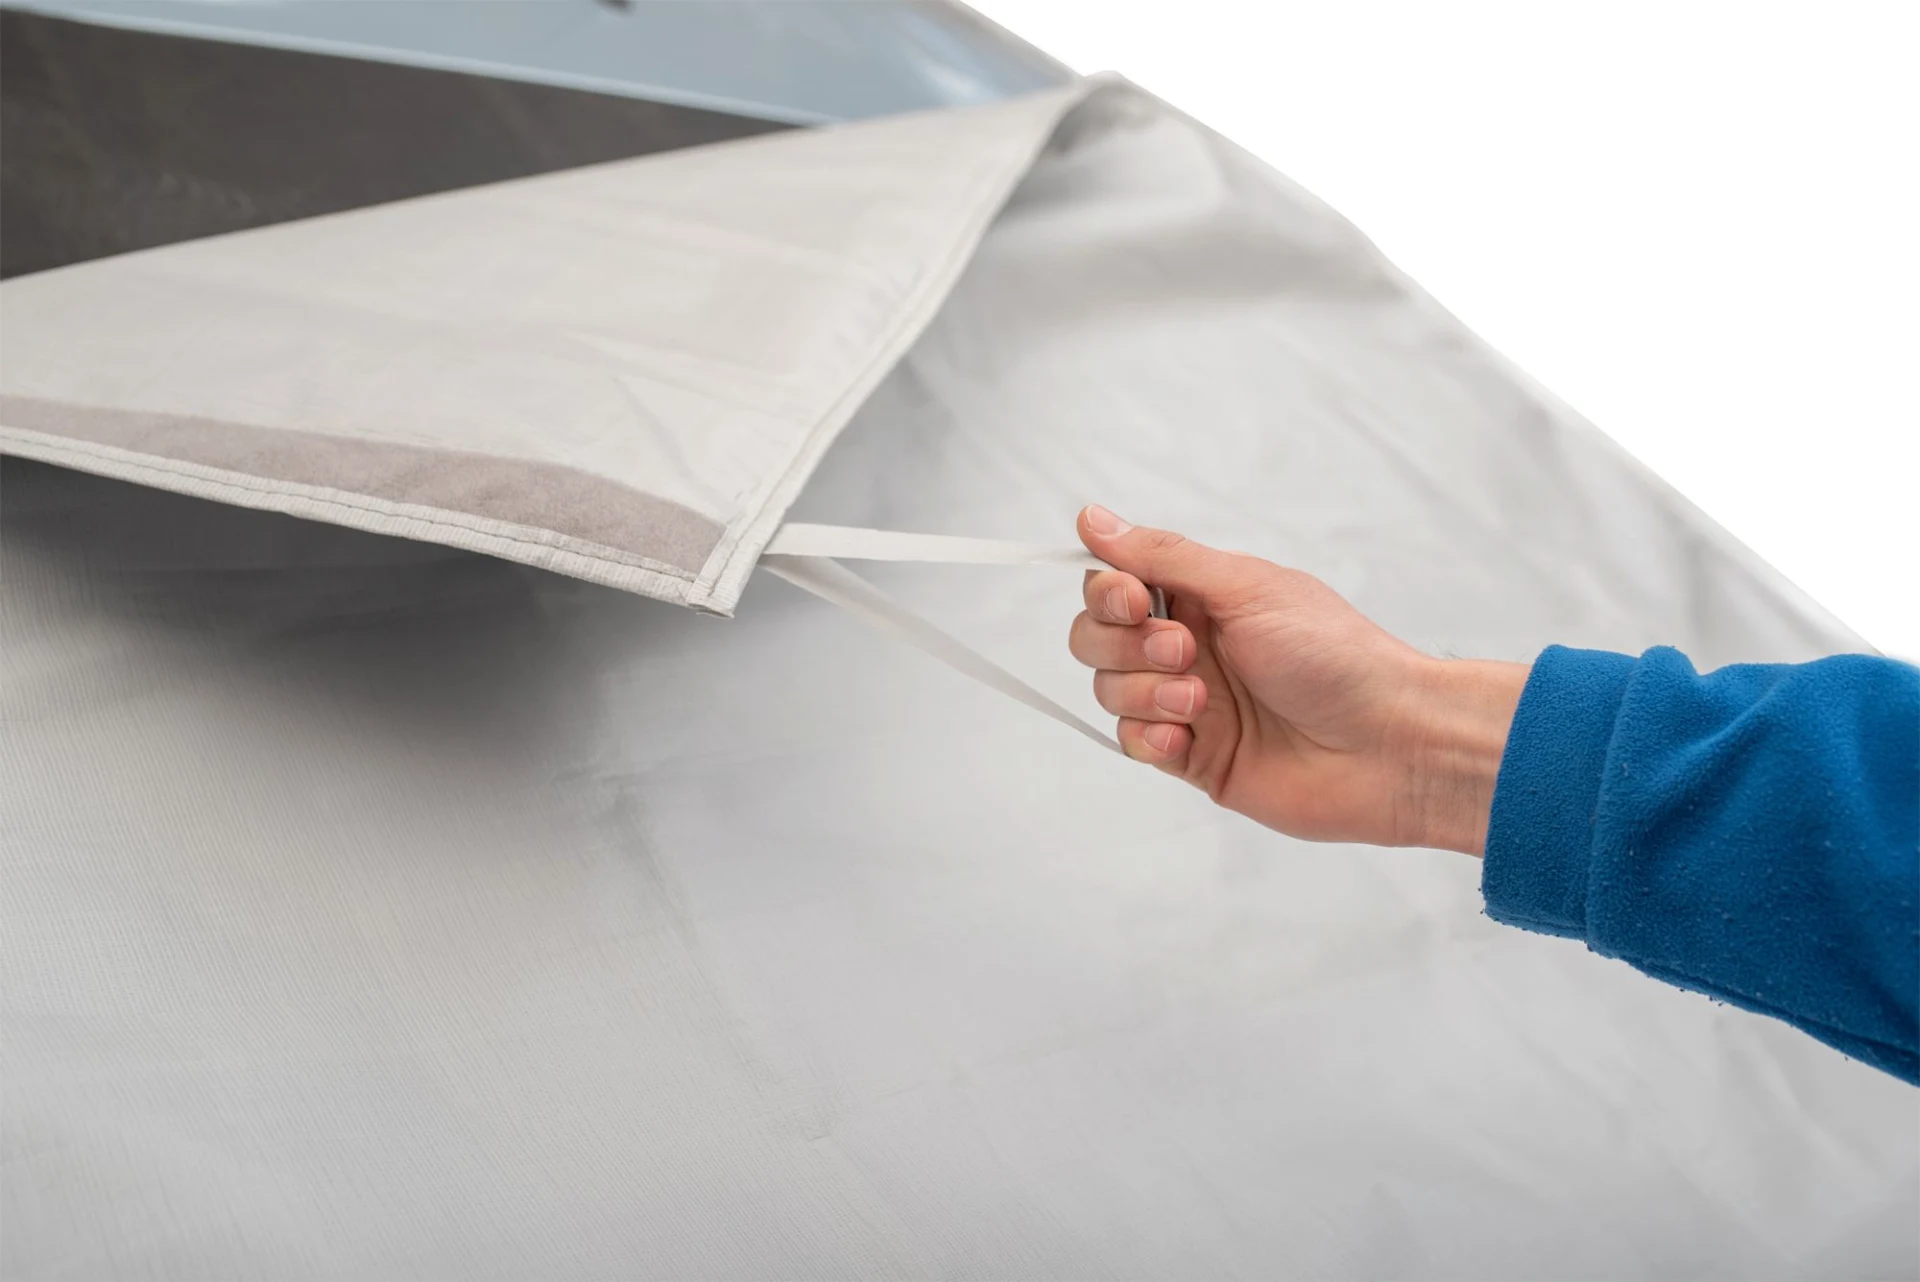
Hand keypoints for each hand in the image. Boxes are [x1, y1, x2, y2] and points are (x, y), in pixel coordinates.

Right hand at [1070, 506, 1526, 853]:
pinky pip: (1134, 744)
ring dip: (1145, 693)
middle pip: (1096, 639)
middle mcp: (1188, 645)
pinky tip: (1189, 739)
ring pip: (1111, 691)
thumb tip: (1091, 517)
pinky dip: (1150, 738)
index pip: (1114, 584)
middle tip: (1184, 652)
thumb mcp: (1245, 587)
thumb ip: (1163, 557)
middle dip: (1125, 646)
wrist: (1387, 745)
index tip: (1134, 600)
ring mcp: (1188, 703)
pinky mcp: (1193, 757)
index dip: (1108, 593)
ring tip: (1201, 701)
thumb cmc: (1333, 654)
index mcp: (1203, 596)